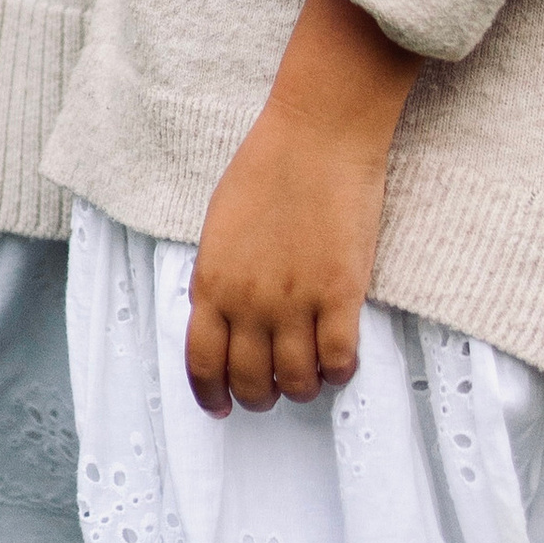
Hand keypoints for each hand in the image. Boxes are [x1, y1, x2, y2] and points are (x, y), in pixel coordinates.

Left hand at [184, 0, 417, 417]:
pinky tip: (341, 360)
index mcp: (212, 283)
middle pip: (250, 381)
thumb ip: (219, 276)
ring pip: (296, 381)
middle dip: (260, 397)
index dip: (212, 395)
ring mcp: (295, 302)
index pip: (202, 363)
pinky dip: (340, 371)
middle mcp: (248, 303)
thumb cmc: (267, 168)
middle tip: (272, 392)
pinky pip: (339, 360)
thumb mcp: (220, 227)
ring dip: (302, 388)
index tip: (221, 405)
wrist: (316, 137)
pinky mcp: (340, 294)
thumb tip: (221, 315)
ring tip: (309, 377)